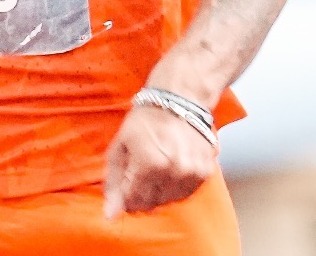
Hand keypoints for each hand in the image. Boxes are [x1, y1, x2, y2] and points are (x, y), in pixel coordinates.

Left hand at [102, 104, 219, 218]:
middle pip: (152, 204)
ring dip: (160, 191)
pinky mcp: (205, 172)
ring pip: (170, 201)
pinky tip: (171, 168)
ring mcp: (192, 173)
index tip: (126, 186)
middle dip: (142, 194)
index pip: (134, 202)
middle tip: (140, 174)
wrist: (180, 100)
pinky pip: (187, 193)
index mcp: (149, 165)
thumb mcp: (120, 147)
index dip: (126, 198)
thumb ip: (114, 183)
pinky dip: (176, 186)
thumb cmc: (145, 121)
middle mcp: (173, 172)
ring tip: (156, 168)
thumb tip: (110, 215)